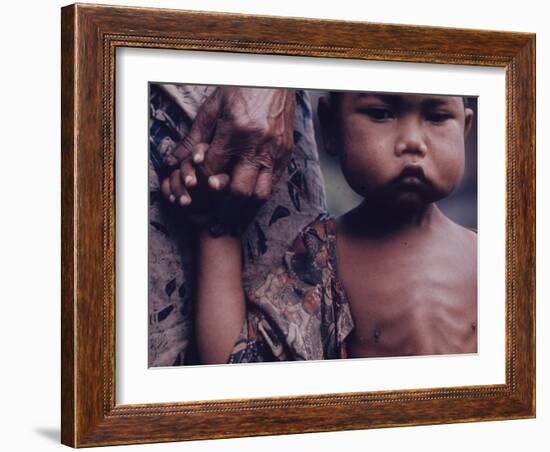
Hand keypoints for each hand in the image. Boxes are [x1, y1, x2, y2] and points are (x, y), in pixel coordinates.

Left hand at [164, 87, 294, 200]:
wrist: (275, 76)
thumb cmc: (241, 88)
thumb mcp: (213, 107)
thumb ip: (194, 137)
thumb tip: (173, 160)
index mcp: (236, 131)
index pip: (213, 170)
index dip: (201, 179)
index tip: (197, 179)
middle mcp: (258, 145)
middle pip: (238, 190)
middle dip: (222, 196)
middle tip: (213, 192)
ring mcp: (275, 152)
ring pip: (259, 194)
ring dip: (244, 199)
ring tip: (232, 193)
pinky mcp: (286, 153)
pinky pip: (274, 183)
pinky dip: (259, 189)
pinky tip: (248, 184)